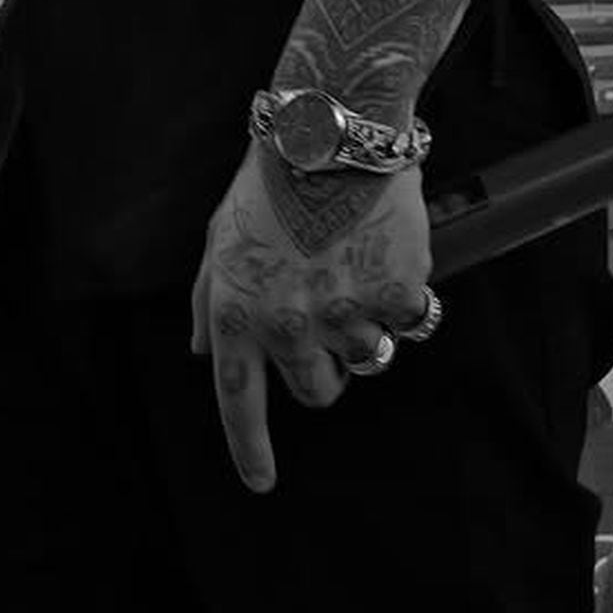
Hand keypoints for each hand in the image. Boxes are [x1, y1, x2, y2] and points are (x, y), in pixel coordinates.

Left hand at [190, 142, 432, 495]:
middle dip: (322, 365)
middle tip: (327, 309)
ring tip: (357, 267)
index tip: (263, 483)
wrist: (332, 128)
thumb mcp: (220, 239)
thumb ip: (210, 301)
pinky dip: (404, 294)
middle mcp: (288, 327)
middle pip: (315, 392)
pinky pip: (409, 322)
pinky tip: (388, 246)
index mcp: (236, 316)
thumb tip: (203, 353)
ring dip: (365, 330)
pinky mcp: (395, 294)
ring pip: (366, 362)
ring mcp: (344, 315)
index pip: (238, 405)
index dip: (250, 452)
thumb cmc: (270, 181)